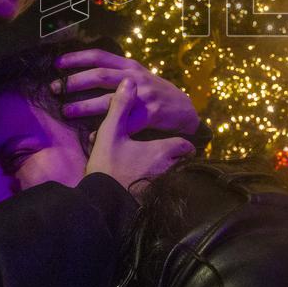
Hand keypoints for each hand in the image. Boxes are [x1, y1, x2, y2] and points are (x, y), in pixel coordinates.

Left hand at [53, 48, 200, 135]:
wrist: (185, 110)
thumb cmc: (156, 92)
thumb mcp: (140, 76)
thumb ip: (118, 73)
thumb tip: (86, 73)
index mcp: (130, 66)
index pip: (100, 56)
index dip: (77, 58)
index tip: (57, 63)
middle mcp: (135, 77)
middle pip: (100, 76)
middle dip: (74, 82)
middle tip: (55, 89)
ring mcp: (144, 96)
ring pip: (108, 100)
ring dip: (84, 106)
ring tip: (67, 111)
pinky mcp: (150, 115)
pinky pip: (123, 124)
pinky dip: (105, 132)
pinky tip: (91, 138)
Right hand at [85, 80, 194, 195]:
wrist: (103, 205)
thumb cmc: (108, 167)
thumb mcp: (110, 133)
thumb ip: (120, 107)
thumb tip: (128, 81)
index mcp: (162, 151)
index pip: (184, 145)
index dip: (182, 143)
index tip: (177, 142)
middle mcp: (168, 169)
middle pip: (182, 163)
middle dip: (177, 159)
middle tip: (166, 156)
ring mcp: (161, 187)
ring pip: (173, 178)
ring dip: (168, 173)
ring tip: (155, 171)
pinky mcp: (152, 202)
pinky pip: (163, 192)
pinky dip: (158, 187)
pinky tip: (144, 185)